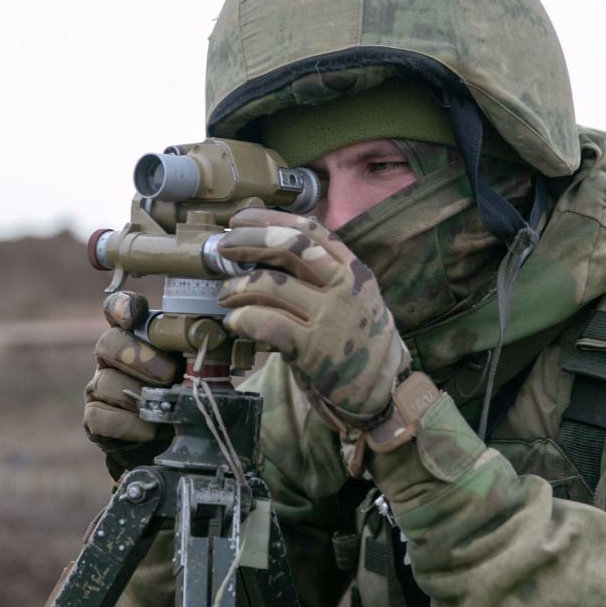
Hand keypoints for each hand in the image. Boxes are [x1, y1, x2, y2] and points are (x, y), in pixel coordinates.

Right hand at [83, 291, 181, 478]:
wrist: (170, 442)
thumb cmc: (184, 395)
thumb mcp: (194, 368)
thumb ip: (196, 350)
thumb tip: (215, 338)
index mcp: (135, 337)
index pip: (117, 310)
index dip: (122, 307)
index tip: (133, 315)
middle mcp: (111, 357)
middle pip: (109, 344)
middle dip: (141, 358)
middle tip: (170, 374)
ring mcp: (99, 387)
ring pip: (105, 381)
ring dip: (137, 393)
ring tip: (164, 404)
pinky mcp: (95, 418)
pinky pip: (101, 415)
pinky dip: (128, 423)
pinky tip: (149, 428)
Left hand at [216, 208, 409, 433]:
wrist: (382, 388)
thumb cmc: (358, 339)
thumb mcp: (354, 296)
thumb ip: (323, 274)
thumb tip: (269, 251)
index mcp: (352, 269)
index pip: (309, 230)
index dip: (270, 219)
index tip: (241, 218)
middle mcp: (343, 287)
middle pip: (289, 248)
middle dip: (249, 241)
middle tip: (223, 247)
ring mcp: (329, 317)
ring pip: (271, 285)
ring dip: (238, 286)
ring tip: (225, 294)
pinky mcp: (313, 349)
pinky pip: (267, 323)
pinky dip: (243, 319)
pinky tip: (234, 322)